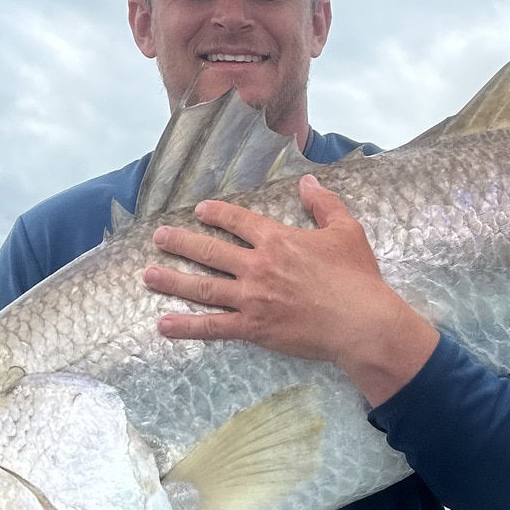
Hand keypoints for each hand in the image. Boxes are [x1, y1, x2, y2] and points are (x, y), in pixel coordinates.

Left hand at [144, 174, 438, 404]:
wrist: (362, 322)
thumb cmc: (358, 278)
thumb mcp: (346, 231)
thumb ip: (324, 204)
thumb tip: (308, 181)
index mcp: (278, 239)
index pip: (237, 221)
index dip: (216, 214)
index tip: (199, 210)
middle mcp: (258, 265)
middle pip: (210, 250)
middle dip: (180, 243)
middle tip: (158, 237)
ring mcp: (252, 298)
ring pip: (203, 286)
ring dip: (172, 280)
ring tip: (147, 274)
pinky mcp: (253, 328)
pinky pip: (213, 326)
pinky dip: (186, 327)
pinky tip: (163, 325)